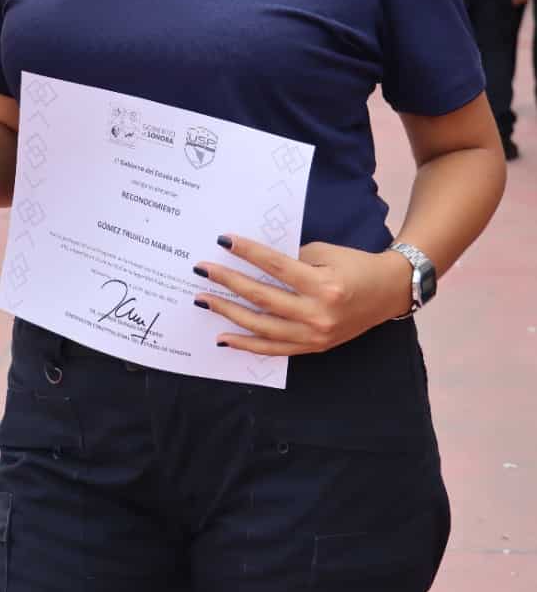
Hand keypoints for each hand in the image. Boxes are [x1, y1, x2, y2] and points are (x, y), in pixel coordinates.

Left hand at [193, 234, 413, 356]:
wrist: (388, 293)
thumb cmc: (355, 266)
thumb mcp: (325, 253)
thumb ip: (291, 259)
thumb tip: (253, 261)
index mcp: (323, 286)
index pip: (277, 268)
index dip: (249, 254)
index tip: (224, 241)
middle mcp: (318, 315)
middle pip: (264, 299)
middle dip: (229, 284)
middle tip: (202, 270)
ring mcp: (315, 336)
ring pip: (263, 329)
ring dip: (230, 314)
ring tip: (204, 301)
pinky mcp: (313, 348)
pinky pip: (274, 349)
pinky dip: (247, 344)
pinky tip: (224, 338)